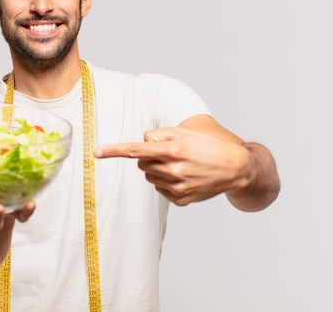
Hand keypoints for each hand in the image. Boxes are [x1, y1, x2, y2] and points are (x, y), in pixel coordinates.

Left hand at [94, 127, 249, 205]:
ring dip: (157, 170)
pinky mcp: (182, 200)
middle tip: (168, 153)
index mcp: (173, 150)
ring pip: (149, 177)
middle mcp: (174, 170)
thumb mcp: (185, 132)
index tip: (97, 152)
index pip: (136, 149)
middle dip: (149, 157)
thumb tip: (142, 142)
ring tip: (179, 165)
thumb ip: (160, 135)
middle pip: (141, 163)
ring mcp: (178, 187)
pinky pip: (160, 189)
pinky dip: (166, 183)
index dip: (114, 150)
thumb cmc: (208, 146)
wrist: (235, 168)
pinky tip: (184, 177)